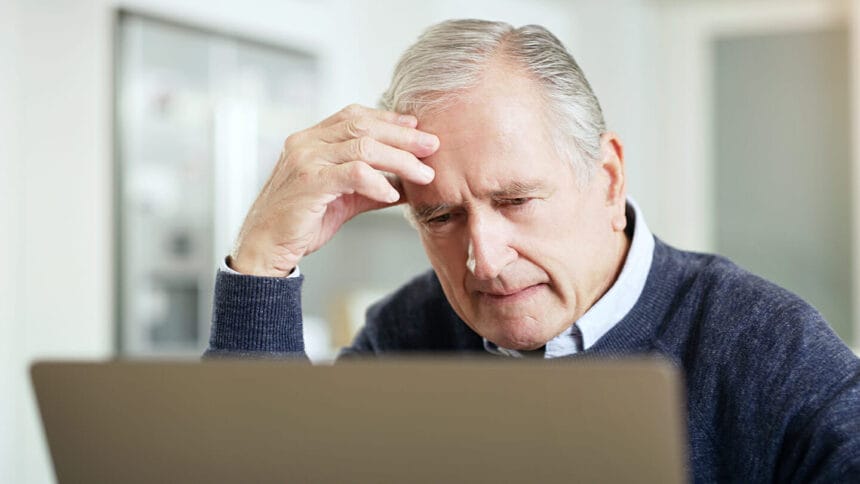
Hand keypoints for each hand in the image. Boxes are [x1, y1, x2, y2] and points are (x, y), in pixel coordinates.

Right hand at [229, 104, 438, 276]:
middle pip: (363, 126)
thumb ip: (372, 187)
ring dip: (399, 159)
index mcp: (311, 139)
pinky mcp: (310, 182)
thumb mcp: (343, 199)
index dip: (388, 118)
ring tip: (423, 174)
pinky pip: (353, 173)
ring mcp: (306, 160)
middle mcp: (306, 143)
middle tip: (432, 146)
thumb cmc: (301, 223)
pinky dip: (378, 182)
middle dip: (403, 135)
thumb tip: (408, 184)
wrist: (264, 248)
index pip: (354, 116)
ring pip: (363, 147)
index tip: (417, 127)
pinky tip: (393, 194)